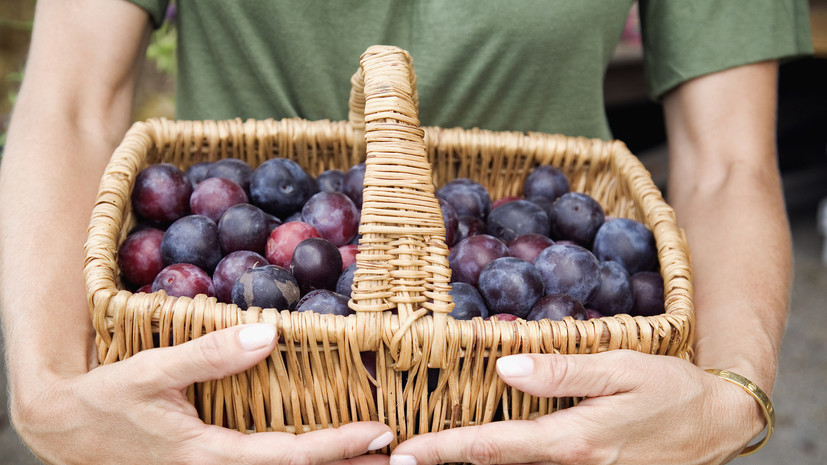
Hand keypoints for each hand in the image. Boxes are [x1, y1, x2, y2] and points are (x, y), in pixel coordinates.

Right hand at [12, 324, 392, 464]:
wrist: (65, 430)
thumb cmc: (107, 402)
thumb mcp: (152, 373)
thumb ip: (209, 355)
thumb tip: (270, 334)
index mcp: (209, 455)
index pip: (289, 456)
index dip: (338, 447)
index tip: (381, 435)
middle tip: (399, 454)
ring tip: (376, 456)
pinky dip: (299, 461)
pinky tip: (322, 450)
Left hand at [390, 350, 764, 464]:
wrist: (716, 424)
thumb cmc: (670, 389)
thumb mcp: (621, 368)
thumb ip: (562, 371)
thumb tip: (505, 369)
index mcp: (574, 441)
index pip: (494, 448)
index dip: (446, 451)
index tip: (406, 454)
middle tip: (399, 461)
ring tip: (430, 457)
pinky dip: (505, 464)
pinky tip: (485, 454)